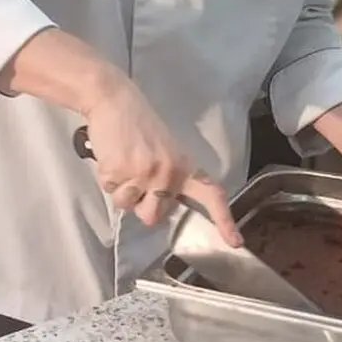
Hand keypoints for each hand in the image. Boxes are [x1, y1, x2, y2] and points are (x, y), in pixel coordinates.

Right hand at [83, 82, 243, 245]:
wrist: (113, 99)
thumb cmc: (138, 124)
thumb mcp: (165, 149)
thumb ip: (168, 176)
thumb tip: (159, 206)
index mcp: (184, 166)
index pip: (211, 195)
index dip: (224, 220)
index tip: (234, 242)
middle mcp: (167, 174)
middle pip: (153, 216)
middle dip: (141, 205)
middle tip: (134, 180)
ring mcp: (142, 174)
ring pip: (127, 205)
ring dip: (120, 190)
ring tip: (121, 163)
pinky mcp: (118, 172)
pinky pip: (109, 190)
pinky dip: (106, 178)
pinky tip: (110, 157)